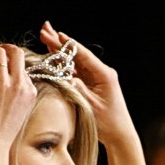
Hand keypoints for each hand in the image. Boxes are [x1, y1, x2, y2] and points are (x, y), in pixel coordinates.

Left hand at [0, 44, 36, 146]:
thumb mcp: (21, 111)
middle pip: (17, 53)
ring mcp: (3, 84)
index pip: (24, 69)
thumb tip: (10, 78)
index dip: (14, 65)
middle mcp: (19, 85)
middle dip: (7, 47)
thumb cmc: (3, 131)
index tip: (6, 64)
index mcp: (30, 92)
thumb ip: (19, 94)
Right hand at [39, 21, 134, 146]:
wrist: (120, 135)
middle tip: (45, 29)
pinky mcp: (92, 84)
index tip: (56, 34)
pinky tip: (52, 55)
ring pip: (75, 61)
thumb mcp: (90, 106)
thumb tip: (64, 75)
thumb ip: (77, 89)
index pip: (83, 55)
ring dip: (59, 51)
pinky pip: (75, 71)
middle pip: (77, 55)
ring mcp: (96, 78)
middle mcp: (101, 73)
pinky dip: (63, 63)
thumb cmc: (109, 123)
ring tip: (45, 37)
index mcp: (104, 74)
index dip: (68, 44)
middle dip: (59, 43)